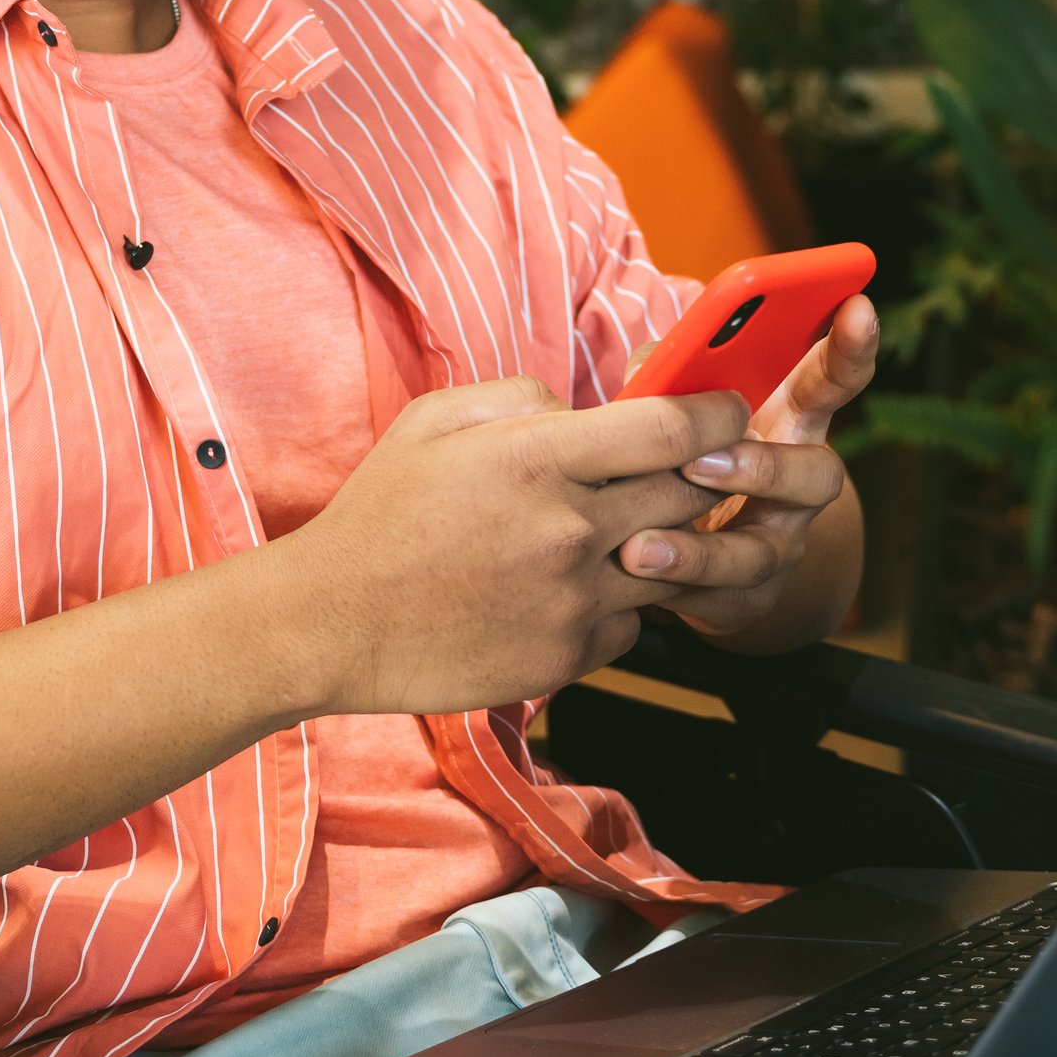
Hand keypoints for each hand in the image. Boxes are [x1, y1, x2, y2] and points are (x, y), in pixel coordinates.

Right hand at [263, 374, 761, 717]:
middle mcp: (569, 530)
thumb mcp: (435, 421)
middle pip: (691, 495)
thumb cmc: (381, 514)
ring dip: (659, 544)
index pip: (676, 430)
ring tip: (610, 533)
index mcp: (537, 459)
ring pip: (673, 565)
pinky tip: (565, 590)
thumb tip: (588, 410)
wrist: (332, 623)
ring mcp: (573, 601)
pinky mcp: (567, 658)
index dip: (720, 415)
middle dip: (698, 478)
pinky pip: (632, 623)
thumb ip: (524, 399)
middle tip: (675, 471)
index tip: (725, 413)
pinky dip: (617, 603)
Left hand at [619, 293, 881, 644]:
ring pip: (763, 551)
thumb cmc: (684, 459)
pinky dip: (672, 581)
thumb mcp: (679, 409)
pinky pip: (717, 597)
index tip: (859, 305)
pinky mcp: (745, 600)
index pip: (831, 382)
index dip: (852, 347)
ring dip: (698, 548)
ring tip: (641, 543)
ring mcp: (778, 547)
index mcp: (788, 424)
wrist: (697, 560)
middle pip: (818, 476)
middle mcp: (798, 489)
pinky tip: (633, 567)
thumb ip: (668, 378)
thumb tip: (649, 370)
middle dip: (765, 468)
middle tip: (701, 459)